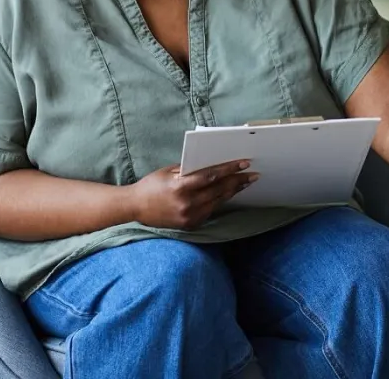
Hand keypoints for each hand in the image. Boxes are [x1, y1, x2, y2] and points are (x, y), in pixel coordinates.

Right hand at [126, 160, 258, 229]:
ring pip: (218, 201)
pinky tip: (229, 194)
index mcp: (180, 186)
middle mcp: (187, 203)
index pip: (211, 176)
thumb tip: (213, 163)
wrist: (135, 208)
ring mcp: (189, 216)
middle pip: (219, 190)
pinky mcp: (190, 225)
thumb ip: (190, 169)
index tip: (244, 163)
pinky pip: (210, 211)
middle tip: (253, 175)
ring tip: (245, 183)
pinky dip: (220, 201)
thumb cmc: (151, 185)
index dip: (230, 169)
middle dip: (237, 181)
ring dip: (233, 192)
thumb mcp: (169, 171)